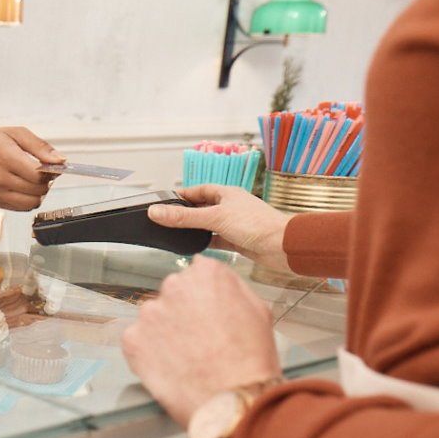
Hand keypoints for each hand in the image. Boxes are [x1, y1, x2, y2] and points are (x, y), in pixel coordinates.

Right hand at [0, 127, 64, 211]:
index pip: (38, 175)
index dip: (50, 171)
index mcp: (6, 158)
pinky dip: (29, 199)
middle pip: (38, 190)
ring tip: (32, 181)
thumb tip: (60, 160)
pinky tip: (24, 187)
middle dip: (46, 182)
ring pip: (32, 202)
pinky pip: (23, 208)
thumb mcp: (16, 134)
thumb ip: (40, 146)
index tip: (49, 165)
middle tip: (41, 171)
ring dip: (39, 193)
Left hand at [121, 256, 281, 426]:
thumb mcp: (257, 311)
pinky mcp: (132, 340)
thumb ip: (230, 288)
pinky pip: (137, 341)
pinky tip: (171, 366)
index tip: (208, 313)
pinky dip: (149, 353)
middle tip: (199, 340)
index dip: (205, 298)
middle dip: (182, 314)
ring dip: (164, 333)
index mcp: (206, 274)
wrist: (231, 401)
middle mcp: (173, 286)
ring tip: (187, 358)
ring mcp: (149, 313)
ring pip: (154, 319)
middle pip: (173, 295)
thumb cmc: (250, 361)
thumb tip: (216, 283)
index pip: (197, 273)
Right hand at [152, 185, 290, 270]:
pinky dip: (207, 242)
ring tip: (179, 234)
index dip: (183, 194)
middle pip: (203, 207)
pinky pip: (217, 240)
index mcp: (227, 194)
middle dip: (187, 213)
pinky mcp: (238, 240)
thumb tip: (156, 212)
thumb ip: (184, 217)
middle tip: (168, 219)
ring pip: (209, 225)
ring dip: (197, 229)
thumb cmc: (256, 224)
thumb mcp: (214, 218)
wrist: (282, 246)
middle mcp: (231, 207)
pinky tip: (197, 247)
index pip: (199, 190)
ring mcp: (234, 224)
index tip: (166, 201)